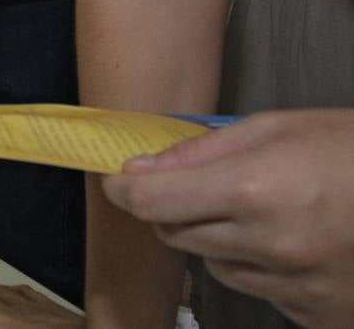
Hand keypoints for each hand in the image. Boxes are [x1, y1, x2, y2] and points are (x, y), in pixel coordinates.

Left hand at [103, 109, 353, 328]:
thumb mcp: (280, 127)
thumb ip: (203, 149)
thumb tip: (141, 166)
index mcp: (255, 191)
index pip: (150, 202)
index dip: (125, 188)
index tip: (120, 178)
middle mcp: (269, 246)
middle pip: (175, 234)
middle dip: (176, 208)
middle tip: (208, 186)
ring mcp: (295, 288)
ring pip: (214, 264)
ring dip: (220, 238)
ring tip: (267, 210)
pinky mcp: (317, 315)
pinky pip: (259, 291)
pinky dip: (262, 268)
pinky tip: (297, 242)